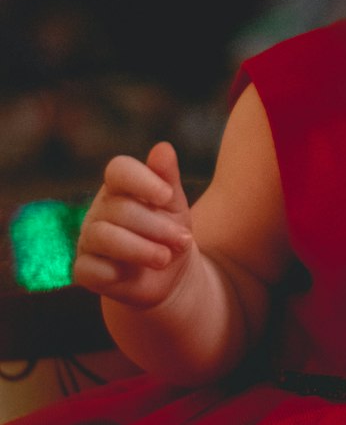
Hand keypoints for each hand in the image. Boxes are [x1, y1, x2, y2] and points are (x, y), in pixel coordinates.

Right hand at [74, 142, 195, 309]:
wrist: (168, 276)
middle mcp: (100, 209)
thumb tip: (163, 147)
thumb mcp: (175, 206)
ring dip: (140, 249)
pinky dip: (113, 272)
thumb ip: (168, 177)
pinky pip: (88, 269)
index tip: (167, 196)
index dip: (142, 180)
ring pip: (103, 236)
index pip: (118, 169)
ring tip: (165, 258)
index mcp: (121, 187)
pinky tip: (130, 274)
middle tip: (183, 240)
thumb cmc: (170, 233)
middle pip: (120, 209)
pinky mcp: (83, 269)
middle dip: (156, 226)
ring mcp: (88, 239)